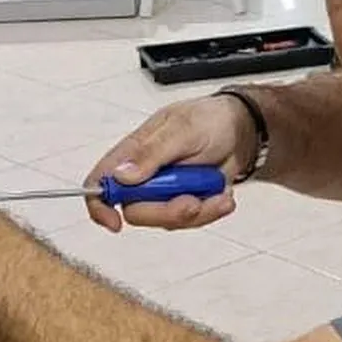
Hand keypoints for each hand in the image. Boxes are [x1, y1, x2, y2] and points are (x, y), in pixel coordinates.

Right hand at [86, 94, 256, 231]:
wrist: (241, 130)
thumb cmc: (210, 120)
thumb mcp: (183, 129)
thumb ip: (152, 153)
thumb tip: (121, 174)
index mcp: (133, 152)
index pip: (100, 181)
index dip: (99, 204)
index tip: (114, 222)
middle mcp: (145, 176)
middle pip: (136, 211)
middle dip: (167, 211)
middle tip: (192, 201)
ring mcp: (165, 191)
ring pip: (167, 220)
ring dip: (197, 211)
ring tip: (218, 191)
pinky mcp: (186, 202)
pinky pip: (191, 221)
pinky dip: (210, 211)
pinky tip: (222, 194)